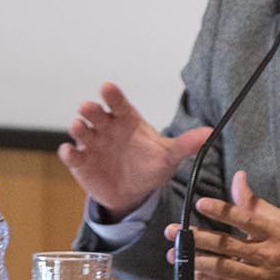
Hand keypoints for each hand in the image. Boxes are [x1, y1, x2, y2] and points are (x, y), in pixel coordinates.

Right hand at [58, 82, 211, 216]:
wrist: (134, 192)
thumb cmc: (150, 165)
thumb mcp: (169, 156)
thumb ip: (186, 144)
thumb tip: (210, 132)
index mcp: (127, 120)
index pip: (118, 102)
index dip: (112, 95)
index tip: (107, 88)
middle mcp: (106, 128)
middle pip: (95, 113)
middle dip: (91, 109)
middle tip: (89, 107)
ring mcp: (92, 144)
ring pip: (81, 130)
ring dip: (78, 127)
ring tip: (80, 127)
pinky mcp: (81, 162)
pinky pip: (71, 154)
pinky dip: (69, 152)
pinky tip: (71, 152)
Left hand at [165, 171, 279, 279]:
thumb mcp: (279, 221)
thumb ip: (254, 202)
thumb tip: (237, 178)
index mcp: (274, 232)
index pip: (246, 219)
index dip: (222, 210)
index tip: (201, 203)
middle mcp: (267, 254)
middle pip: (228, 244)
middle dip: (198, 237)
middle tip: (174, 231)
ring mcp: (261, 277)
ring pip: (224, 268)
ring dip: (196, 261)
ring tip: (175, 254)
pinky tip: (192, 274)